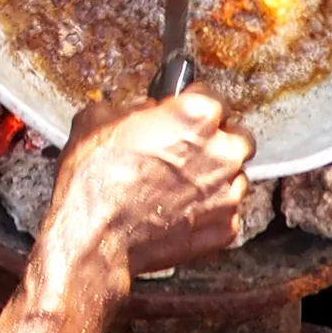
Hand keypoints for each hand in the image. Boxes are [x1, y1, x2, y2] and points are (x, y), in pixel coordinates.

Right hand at [44, 90, 252, 289]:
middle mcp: (222, 152)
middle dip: (217, 143)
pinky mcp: (226, 229)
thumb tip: (146, 112)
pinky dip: (208, 213)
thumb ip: (134, 108)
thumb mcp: (100, 118)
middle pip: (237, 138)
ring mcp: (228, 194)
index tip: (184, 114)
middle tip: (187, 152)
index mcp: (196, 115)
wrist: (94, 234)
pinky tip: (179, 213)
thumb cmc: (95, 177)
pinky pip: (226, 214)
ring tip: (179, 187)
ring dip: (215, 179)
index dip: (194, 105)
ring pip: (235, 178)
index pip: (214, 98)